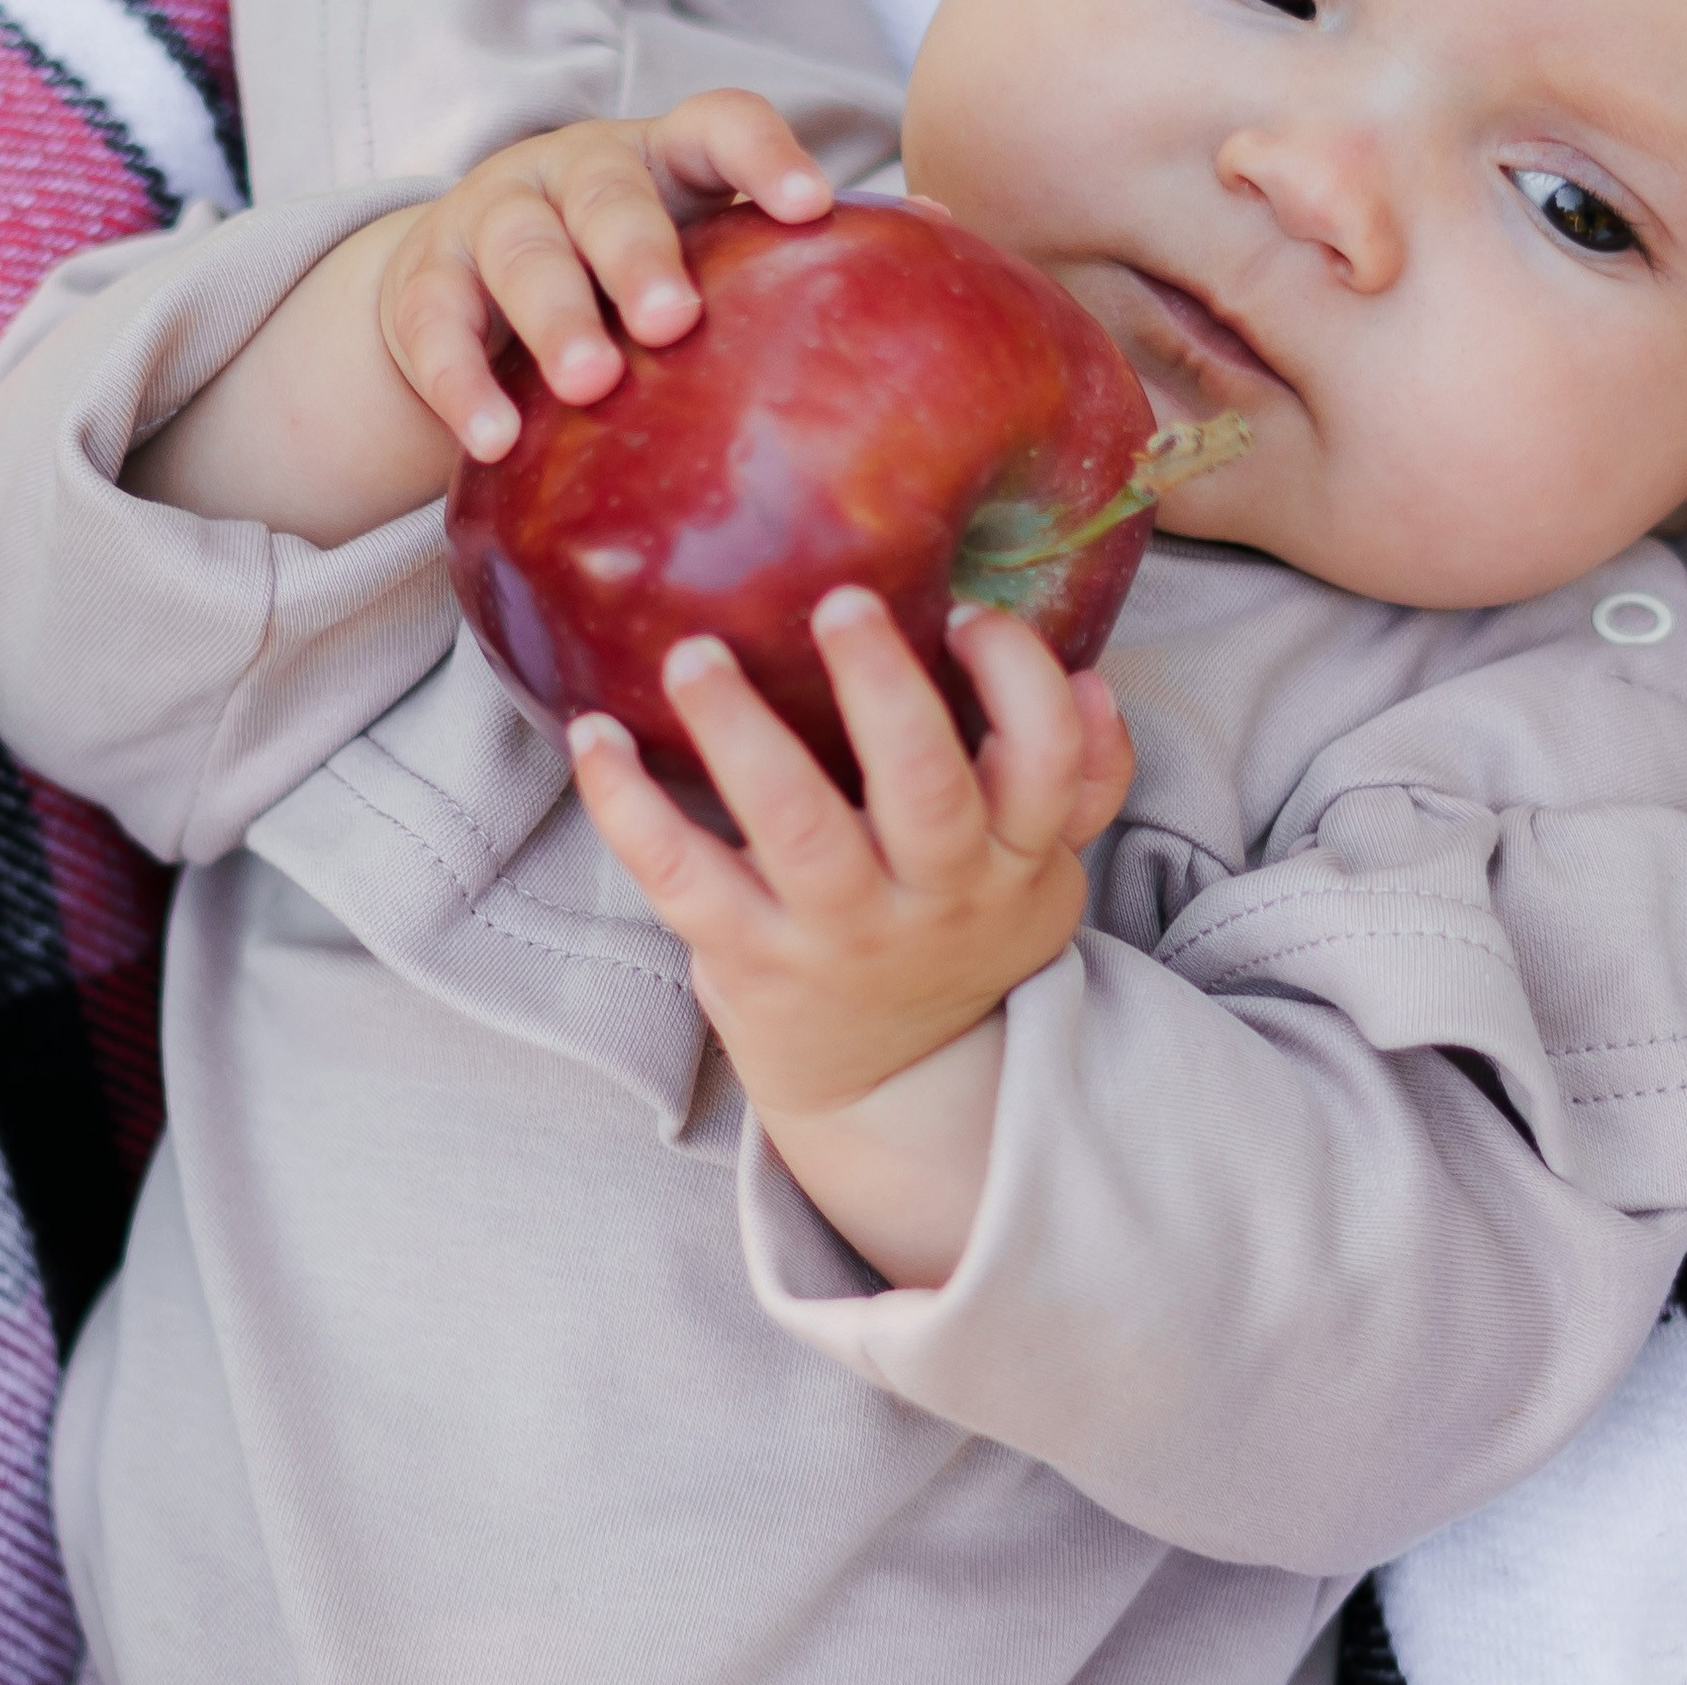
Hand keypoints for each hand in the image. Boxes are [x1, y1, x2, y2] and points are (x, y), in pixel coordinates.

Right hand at [378, 92, 831, 463]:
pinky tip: (492, 440)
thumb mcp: (699, 246)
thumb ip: (789, 249)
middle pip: (608, 194)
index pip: (718, 125)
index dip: (765, 156)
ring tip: (590, 383)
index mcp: (663, 156)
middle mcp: (573, 170)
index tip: (812, 207)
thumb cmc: (627, 270)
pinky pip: (435, 326)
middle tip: (675, 320)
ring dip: (555, 318)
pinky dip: (461, 383)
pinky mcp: (425, 284)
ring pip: (522, 254)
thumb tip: (944, 234)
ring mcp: (492, 218)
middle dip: (640, 254)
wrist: (468, 288)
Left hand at [569, 590, 1133, 1280]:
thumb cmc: (964, 931)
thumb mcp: (1047, 868)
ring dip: (742, 733)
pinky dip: (628, 807)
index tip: (965, 611)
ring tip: (694, 654)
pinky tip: (593, 735)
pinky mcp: (747, 958)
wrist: (897, 1087)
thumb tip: (1094, 679)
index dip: (1018, 681)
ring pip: (796, 827)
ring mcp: (835, 931)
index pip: (1045, 761)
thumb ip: (1081, 777)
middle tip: (840, 600)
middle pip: (924, 789)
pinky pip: (683, 878)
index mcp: (1013, 857)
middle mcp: (931, 894)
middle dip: (883, 689)